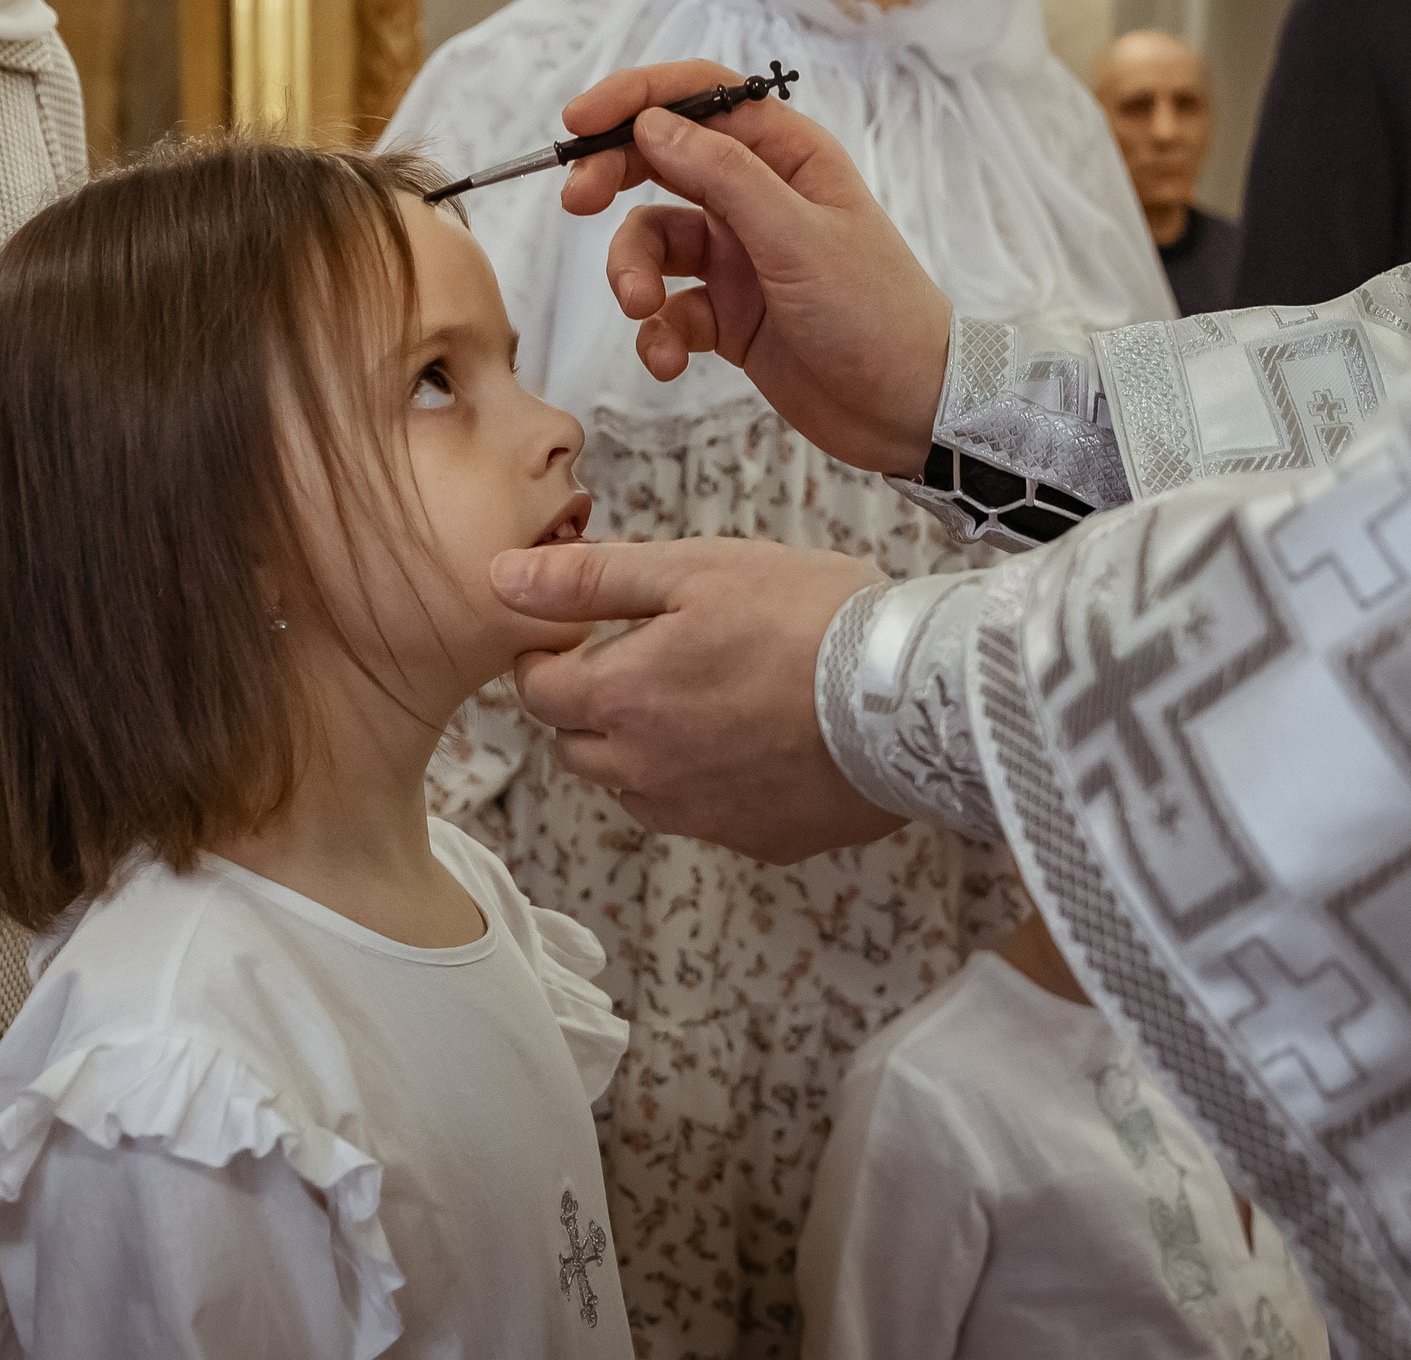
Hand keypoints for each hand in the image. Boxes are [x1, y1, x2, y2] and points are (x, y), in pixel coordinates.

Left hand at [493, 538, 907, 864]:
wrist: (912, 694)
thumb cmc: (805, 615)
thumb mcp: (693, 569)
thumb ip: (589, 580)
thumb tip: (498, 578)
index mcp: (619, 698)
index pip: (537, 689)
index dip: (548, 655)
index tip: (580, 632)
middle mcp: (644, 771)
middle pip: (575, 745)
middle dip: (589, 705)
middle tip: (644, 660)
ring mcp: (699, 815)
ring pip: (632, 787)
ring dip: (641, 749)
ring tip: (703, 698)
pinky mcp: (755, 841)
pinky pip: (699, 815)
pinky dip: (704, 783)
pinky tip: (752, 741)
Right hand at [557, 61, 949, 477]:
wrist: (909, 410)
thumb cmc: (876, 312)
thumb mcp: (797, 237)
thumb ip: (724, 177)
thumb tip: (653, 123)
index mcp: (788, 156)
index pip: (700, 98)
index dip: (636, 98)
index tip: (579, 119)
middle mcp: (759, 198)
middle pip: (661, 162)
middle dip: (613, 178)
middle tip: (575, 200)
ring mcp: (740, 257)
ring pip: (654, 242)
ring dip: (632, 273)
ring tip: (642, 310)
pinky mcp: (728, 316)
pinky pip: (668, 310)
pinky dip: (657, 333)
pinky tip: (668, 361)